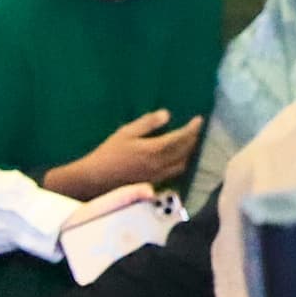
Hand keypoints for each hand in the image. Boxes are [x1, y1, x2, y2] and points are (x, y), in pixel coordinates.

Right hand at [56, 110, 200, 198]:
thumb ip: (147, 123)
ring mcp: (158, 175)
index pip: (181, 138)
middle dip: (193, 139)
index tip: (198, 119)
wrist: (96, 179)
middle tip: (195, 129)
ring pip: (182, 164)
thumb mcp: (126, 133)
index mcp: (154, 149)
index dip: (192, 128)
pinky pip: (174, 172)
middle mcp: (161, 164)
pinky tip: (177, 158)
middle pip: (185, 151)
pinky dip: (180, 162)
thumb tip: (167, 114)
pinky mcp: (154, 182)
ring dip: (189, 152)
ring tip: (188, 143)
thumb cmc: (109, 153)